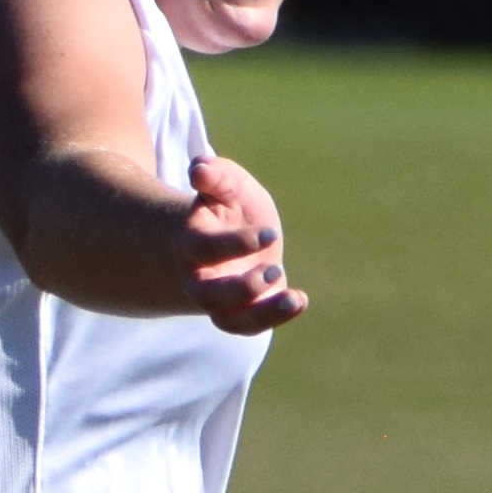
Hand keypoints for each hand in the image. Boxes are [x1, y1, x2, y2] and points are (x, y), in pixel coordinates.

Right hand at [181, 155, 308, 331]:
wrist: (228, 235)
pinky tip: (299, 299)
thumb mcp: (227, 185)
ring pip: (228, 321)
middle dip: (241, 288)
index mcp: (192, 243)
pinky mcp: (241, 311)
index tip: (271, 233)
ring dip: (261, 314)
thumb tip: (199, 167)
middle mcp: (200, 278)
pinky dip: (274, 317)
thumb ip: (216, 176)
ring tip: (293, 299)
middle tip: (274, 268)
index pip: (204, 249)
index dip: (235, 244)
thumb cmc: (227, 207)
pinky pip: (250, 325)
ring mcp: (219, 300)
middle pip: (207, 296)